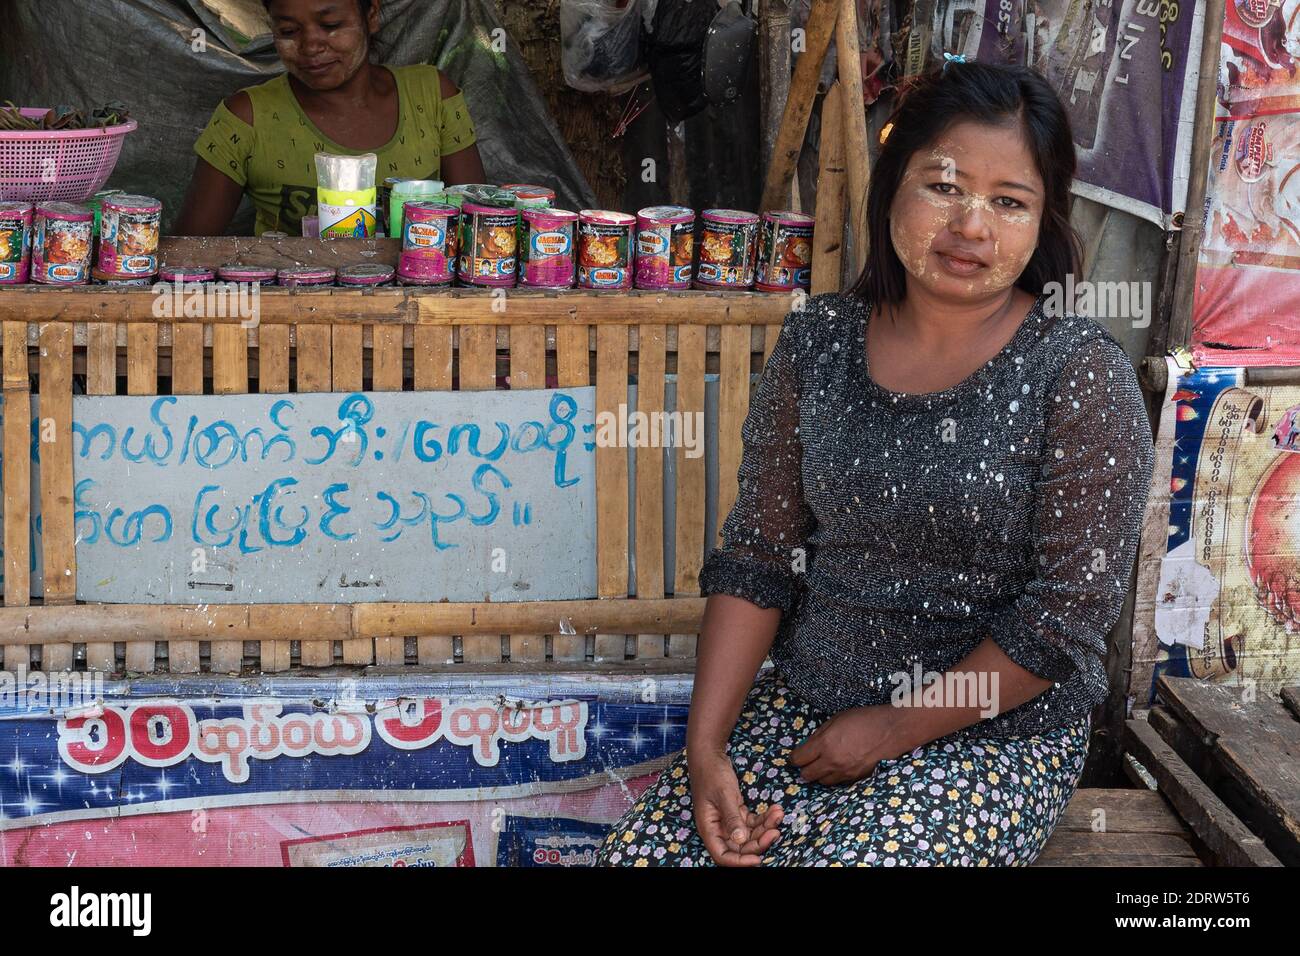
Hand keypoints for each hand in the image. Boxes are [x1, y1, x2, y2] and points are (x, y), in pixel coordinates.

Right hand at [688, 747, 783, 865]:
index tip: (758, 859)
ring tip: (778, 814)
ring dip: (766, 828)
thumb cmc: (712, 773)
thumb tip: (741, 840)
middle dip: (759, 842)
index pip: (722, 855)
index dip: (740, 862)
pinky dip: (765, 818)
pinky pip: (753, 822)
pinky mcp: (737, 812)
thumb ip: (732, 818)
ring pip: (750, 835)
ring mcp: (729, 821)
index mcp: (709, 828)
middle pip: (740, 847)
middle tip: (775, 831)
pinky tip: (775, 809)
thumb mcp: (723, 795)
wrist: (710, 754)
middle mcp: (719, 829)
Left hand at [790, 705, 907, 785]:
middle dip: (804, 769)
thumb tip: (808, 746)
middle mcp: (832, 761)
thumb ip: (819, 734)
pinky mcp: (855, 778)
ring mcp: (844, 772)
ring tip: (824, 764)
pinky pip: (838, 783)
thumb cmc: (863, 720)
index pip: (798, 759)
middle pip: (807, 775)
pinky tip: (838, 767)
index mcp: (824, 744)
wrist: (889, 731)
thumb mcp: (836, 719)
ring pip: (822, 782)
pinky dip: (834, 777)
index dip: (794, 758)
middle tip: (807, 762)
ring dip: (819, 774)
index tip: (796, 756)